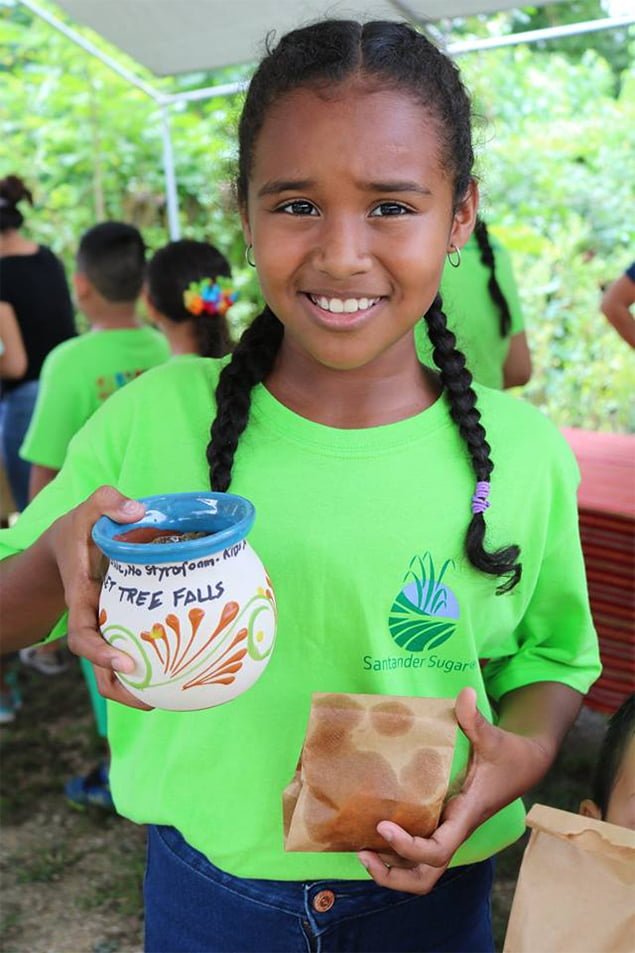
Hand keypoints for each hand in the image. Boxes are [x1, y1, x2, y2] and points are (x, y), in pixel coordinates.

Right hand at [47, 485, 152, 710]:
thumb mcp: (87, 508)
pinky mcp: (120, 622)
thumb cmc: (80, 528)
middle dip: (121, 688)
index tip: (126, 664)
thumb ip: (106, 502)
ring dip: (136, 687)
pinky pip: (132, 646)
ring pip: (113, 668)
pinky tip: (181, 665)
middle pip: (98, 665)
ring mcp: (105, 623)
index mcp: (80, 598)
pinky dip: (152, 660)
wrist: (68, 542)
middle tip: (154, 698)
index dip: (100, 654)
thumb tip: (135, 511)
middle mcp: (91, 618)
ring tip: (169, 698)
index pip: (82, 636)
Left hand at [358, 686, 553, 893]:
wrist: (524, 766)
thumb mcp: (493, 736)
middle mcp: (453, 831)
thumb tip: (464, 693)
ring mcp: (447, 831)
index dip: (408, 847)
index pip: (437, 851)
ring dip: (390, 869)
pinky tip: (373, 829)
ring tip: (361, 849)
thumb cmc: (507, 754)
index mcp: (464, 817)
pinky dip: (395, 851)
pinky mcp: (441, 823)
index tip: (383, 826)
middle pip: (425, 877)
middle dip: (393, 876)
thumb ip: (475, 719)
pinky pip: (417, 850)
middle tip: (363, 852)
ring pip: (421, 871)